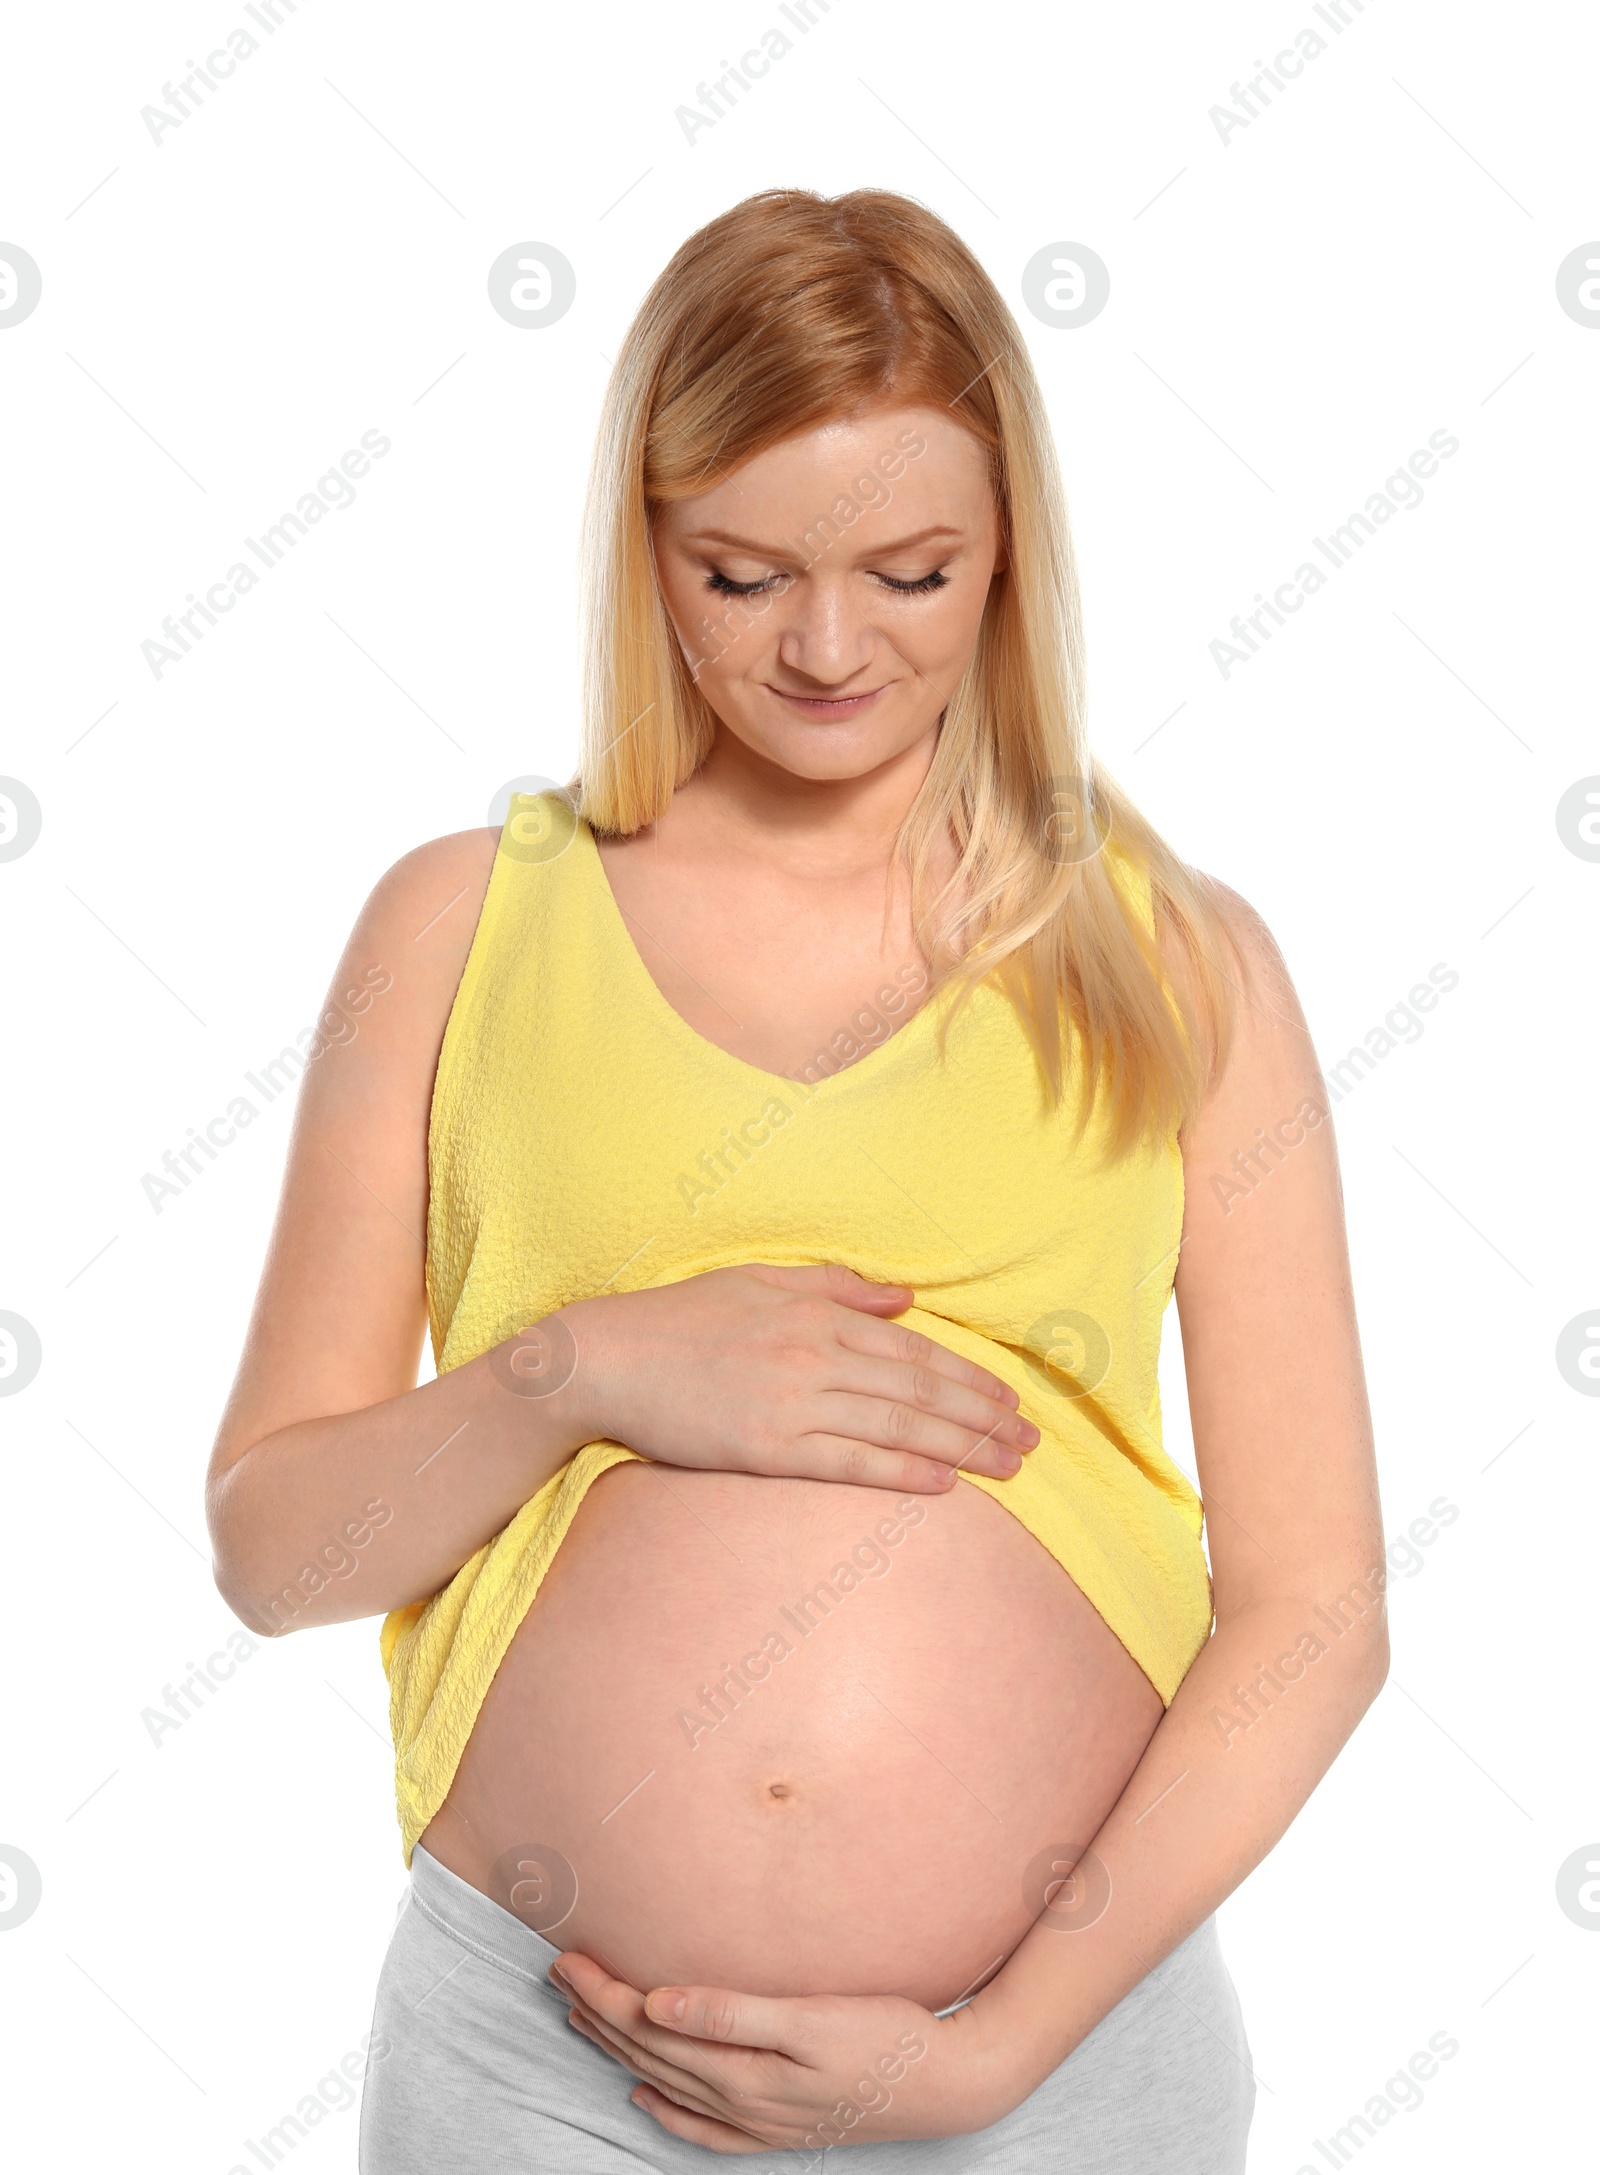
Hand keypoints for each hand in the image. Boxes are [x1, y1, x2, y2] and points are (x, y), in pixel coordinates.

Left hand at [549, 1954, 1027, 2153]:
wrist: (951, 2083)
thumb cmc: (886, 2034)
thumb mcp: (811, 2018)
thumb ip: (731, 2014)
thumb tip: (659, 2005)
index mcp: (742, 2069)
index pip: (650, 2026)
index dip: (605, 1991)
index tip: (568, 1956)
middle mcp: (741, 2100)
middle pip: (650, 2055)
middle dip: (600, 2013)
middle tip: (560, 1972)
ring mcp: (760, 2120)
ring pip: (668, 2084)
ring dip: (621, 2051)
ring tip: (585, 2018)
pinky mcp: (781, 2128)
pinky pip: (706, 2129)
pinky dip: (669, 2112)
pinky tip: (648, 2099)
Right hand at [563, 1262, 1037, 1492]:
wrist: (607, 1359)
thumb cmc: (680, 1318)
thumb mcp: (760, 1279)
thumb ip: (835, 1287)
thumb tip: (901, 1299)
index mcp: (816, 1314)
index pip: (913, 1351)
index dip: (969, 1377)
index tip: (1011, 1399)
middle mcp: (813, 1355)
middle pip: (919, 1389)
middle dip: (983, 1415)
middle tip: (1032, 1440)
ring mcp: (792, 1403)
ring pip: (896, 1424)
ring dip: (961, 1445)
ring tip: (1008, 1464)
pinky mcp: (766, 1448)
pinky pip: (848, 1462)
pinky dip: (901, 1470)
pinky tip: (943, 1482)